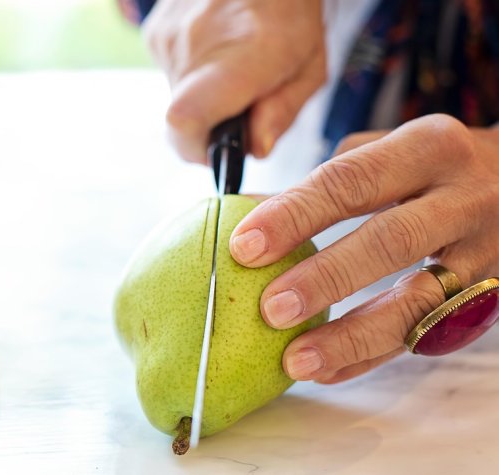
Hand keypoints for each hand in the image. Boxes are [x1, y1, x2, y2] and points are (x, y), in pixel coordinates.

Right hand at [143, 0, 325, 161]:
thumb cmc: (292, 8)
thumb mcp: (309, 66)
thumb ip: (282, 113)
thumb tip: (255, 149)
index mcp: (244, 56)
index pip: (186, 122)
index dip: (197, 150)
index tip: (220, 150)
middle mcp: (196, 46)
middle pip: (183, 120)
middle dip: (211, 123)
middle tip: (241, 99)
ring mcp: (168, 36)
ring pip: (176, 97)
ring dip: (202, 95)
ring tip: (231, 63)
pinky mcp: (154, 30)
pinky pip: (170, 72)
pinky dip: (192, 72)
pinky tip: (216, 46)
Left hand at [228, 114, 498, 382]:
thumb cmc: (430, 167)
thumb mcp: (385, 152)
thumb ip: (321, 183)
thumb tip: (242, 213)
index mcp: (426, 148)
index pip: (350, 181)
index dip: (294, 216)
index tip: (245, 247)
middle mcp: (462, 196)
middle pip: (390, 240)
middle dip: (326, 279)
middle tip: (270, 308)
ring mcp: (483, 251)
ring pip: (419, 301)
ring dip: (352, 335)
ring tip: (296, 359)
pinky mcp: (487, 297)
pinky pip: (427, 336)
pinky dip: (373, 357)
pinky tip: (328, 370)